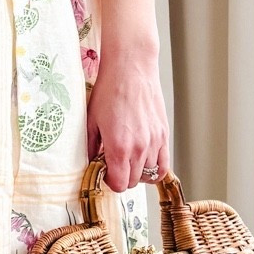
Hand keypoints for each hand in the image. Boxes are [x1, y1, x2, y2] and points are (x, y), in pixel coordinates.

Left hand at [85, 43, 167, 192]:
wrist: (131, 69)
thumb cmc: (110, 90)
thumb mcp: (91, 120)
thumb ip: (90, 146)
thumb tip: (90, 163)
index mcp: (119, 147)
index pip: (119, 184)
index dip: (110, 182)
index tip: (104, 173)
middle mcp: (140, 148)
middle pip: (133, 182)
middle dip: (121, 177)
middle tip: (112, 164)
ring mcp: (154, 142)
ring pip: (148, 175)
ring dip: (136, 172)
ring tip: (127, 159)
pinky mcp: (164, 134)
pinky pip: (164, 164)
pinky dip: (155, 168)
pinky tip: (144, 160)